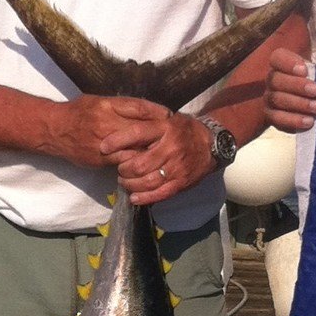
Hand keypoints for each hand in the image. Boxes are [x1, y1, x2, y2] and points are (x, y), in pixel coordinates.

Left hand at [100, 100, 215, 206]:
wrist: (212, 145)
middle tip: (119, 168)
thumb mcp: (167, 118)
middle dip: (124, 168)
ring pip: (147, 181)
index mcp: (165, 128)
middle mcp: (171, 148)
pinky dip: (144, 198)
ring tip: (124, 181)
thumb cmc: (184, 130)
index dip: (118, 141)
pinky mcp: (181, 183)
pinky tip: (134, 197)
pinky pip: (159, 194)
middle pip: (139, 164)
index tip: (103, 147)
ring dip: (130, 184)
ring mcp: (177, 168)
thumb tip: (120, 122)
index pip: (137, 133)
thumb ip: (147, 121)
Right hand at [266, 46, 315, 132]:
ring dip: (298, 104)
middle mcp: (272, 80)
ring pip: (277, 99)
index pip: (277, 58)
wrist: (312, 103)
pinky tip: (309, 121)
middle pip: (276, 80)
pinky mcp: (272, 117)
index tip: (305, 70)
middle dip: (297, 85)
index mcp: (282, 64)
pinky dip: (293, 120)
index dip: (288, 63)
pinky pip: (277, 119)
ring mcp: (270, 99)